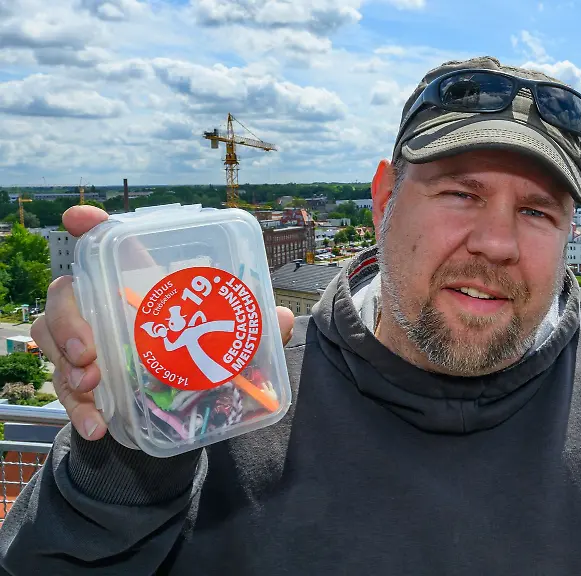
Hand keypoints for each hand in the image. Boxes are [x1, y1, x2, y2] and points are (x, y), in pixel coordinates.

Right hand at [31, 205, 296, 440]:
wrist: (179, 412)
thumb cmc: (199, 356)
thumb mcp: (229, 340)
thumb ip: (254, 327)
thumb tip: (282, 317)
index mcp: (139, 284)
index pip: (107, 245)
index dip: (90, 227)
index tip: (76, 217)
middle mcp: (103, 308)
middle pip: (66, 296)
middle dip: (69, 320)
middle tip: (91, 352)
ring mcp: (85, 344)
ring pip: (50, 340)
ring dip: (65, 364)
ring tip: (91, 383)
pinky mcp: (81, 382)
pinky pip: (65, 391)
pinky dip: (78, 410)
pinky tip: (97, 424)